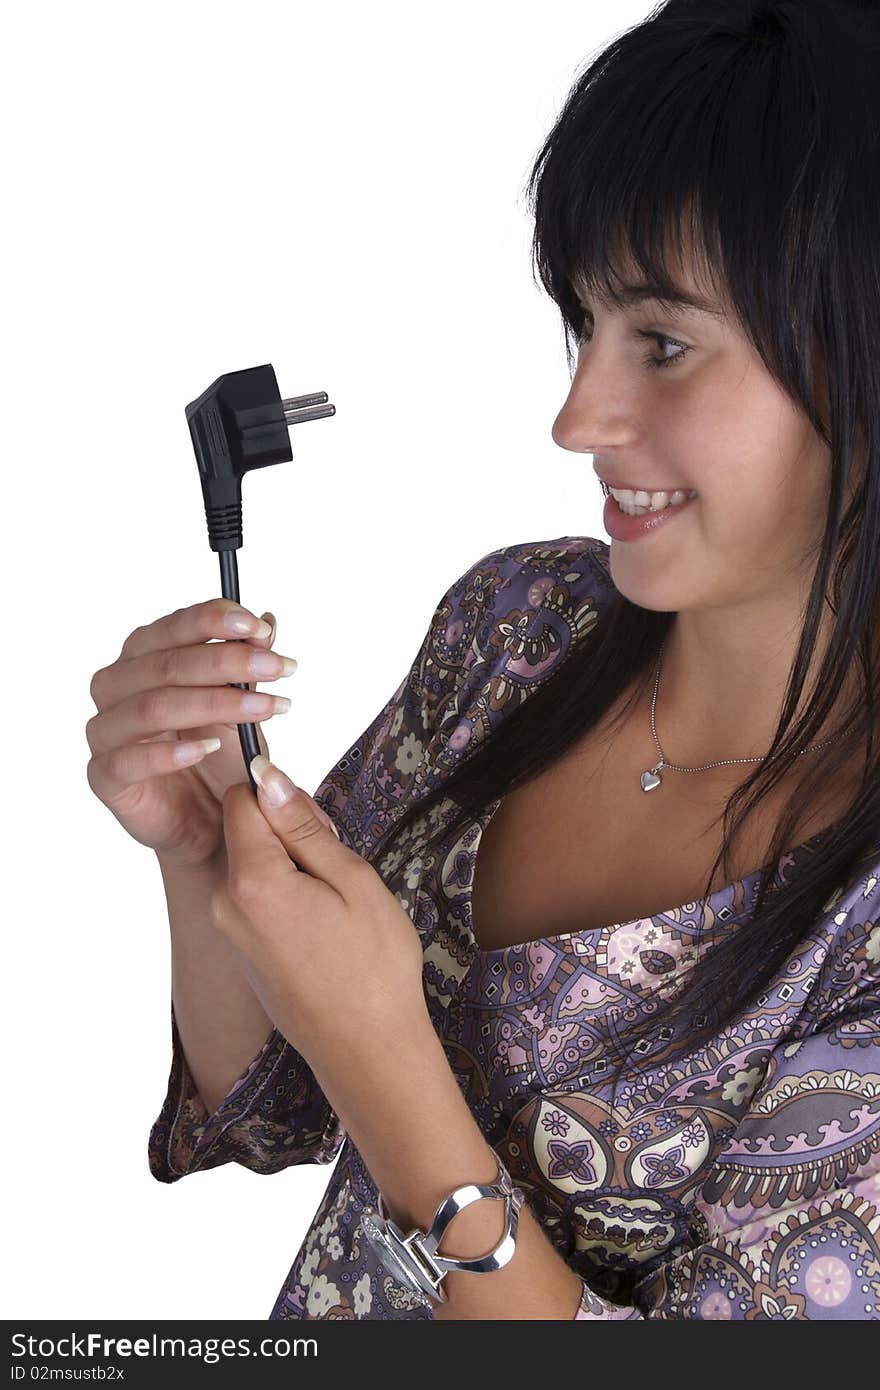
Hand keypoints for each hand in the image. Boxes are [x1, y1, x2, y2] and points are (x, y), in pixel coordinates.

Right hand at [86, 599, 296, 868]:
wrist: (213, 821)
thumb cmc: (221, 756)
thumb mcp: (244, 704)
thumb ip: (248, 664)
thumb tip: (268, 621)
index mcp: (143, 658)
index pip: (172, 628)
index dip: (213, 620)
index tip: (258, 627)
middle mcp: (116, 688)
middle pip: (165, 665)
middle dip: (226, 661)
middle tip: (278, 667)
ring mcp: (106, 733)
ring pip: (152, 707)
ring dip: (214, 703)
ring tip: (264, 709)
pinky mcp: (105, 777)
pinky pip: (128, 760)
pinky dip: (169, 753)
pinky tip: (209, 748)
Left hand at [211, 755, 428, 1082]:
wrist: (365, 1050)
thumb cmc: (372, 967)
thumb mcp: (352, 880)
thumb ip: (303, 826)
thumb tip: (266, 775)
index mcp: (252, 881)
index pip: (242, 798)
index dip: (281, 796)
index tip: (319, 824)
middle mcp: (224, 903)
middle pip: (246, 831)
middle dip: (290, 834)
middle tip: (338, 870)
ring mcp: (228, 930)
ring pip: (254, 863)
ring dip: (292, 867)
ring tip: (335, 904)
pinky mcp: (239, 949)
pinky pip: (256, 898)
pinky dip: (287, 897)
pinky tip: (322, 927)